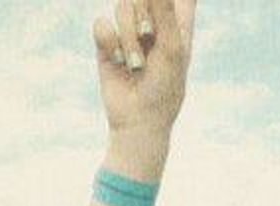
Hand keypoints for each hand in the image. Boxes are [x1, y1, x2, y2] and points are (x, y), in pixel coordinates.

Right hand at [93, 0, 195, 145]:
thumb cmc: (163, 88)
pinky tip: (118, 62)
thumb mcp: (171, 48)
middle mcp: (153, 21)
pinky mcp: (107, 43)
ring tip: (136, 65)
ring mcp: (129, 31)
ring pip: (122, 6)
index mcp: (177, 20)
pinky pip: (102, 25)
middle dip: (143, 14)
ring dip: (129, 39)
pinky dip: (110, 44)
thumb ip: (165, 11)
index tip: (157, 25)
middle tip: (149, 37)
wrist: (138, 120)